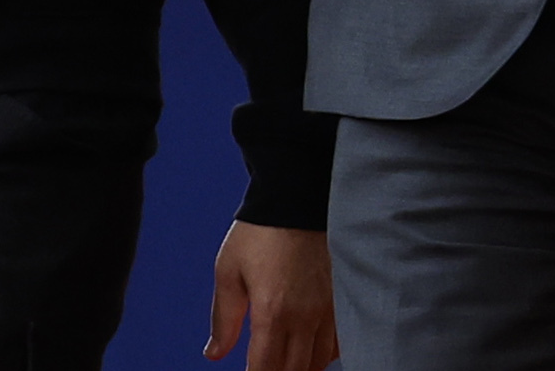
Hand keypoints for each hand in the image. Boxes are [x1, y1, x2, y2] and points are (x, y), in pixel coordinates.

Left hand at [206, 220, 336, 368]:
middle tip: (263, 368)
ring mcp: (327, 312)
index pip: (266, 368)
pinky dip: (323, 356)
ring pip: (318, 363)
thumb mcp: (228, 272)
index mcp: (272, 312)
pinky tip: (309, 353)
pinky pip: (337, 345)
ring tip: (283, 365)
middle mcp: (304, 317)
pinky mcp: (340, 302)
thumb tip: (214, 354)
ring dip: (300, 369)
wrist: (296, 201)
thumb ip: (223, 319)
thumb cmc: (259, 234)